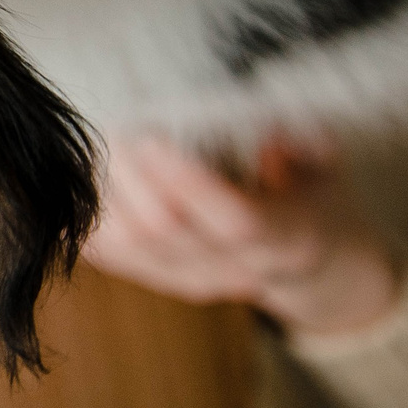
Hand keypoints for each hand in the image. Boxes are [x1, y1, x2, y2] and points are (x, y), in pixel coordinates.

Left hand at [87, 135, 406, 338]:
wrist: (309, 262)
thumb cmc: (313, 196)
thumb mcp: (328, 165)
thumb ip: (309, 144)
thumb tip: (270, 134)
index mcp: (287, 239)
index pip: (236, 222)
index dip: (191, 182)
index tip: (156, 137)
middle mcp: (238, 271)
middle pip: (167, 232)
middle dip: (130, 175)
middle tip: (115, 125)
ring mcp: (195, 282)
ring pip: (129, 248)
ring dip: (101, 194)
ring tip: (96, 146)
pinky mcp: (161, 280)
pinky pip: (110, 256)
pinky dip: (86, 219)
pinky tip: (78, 182)